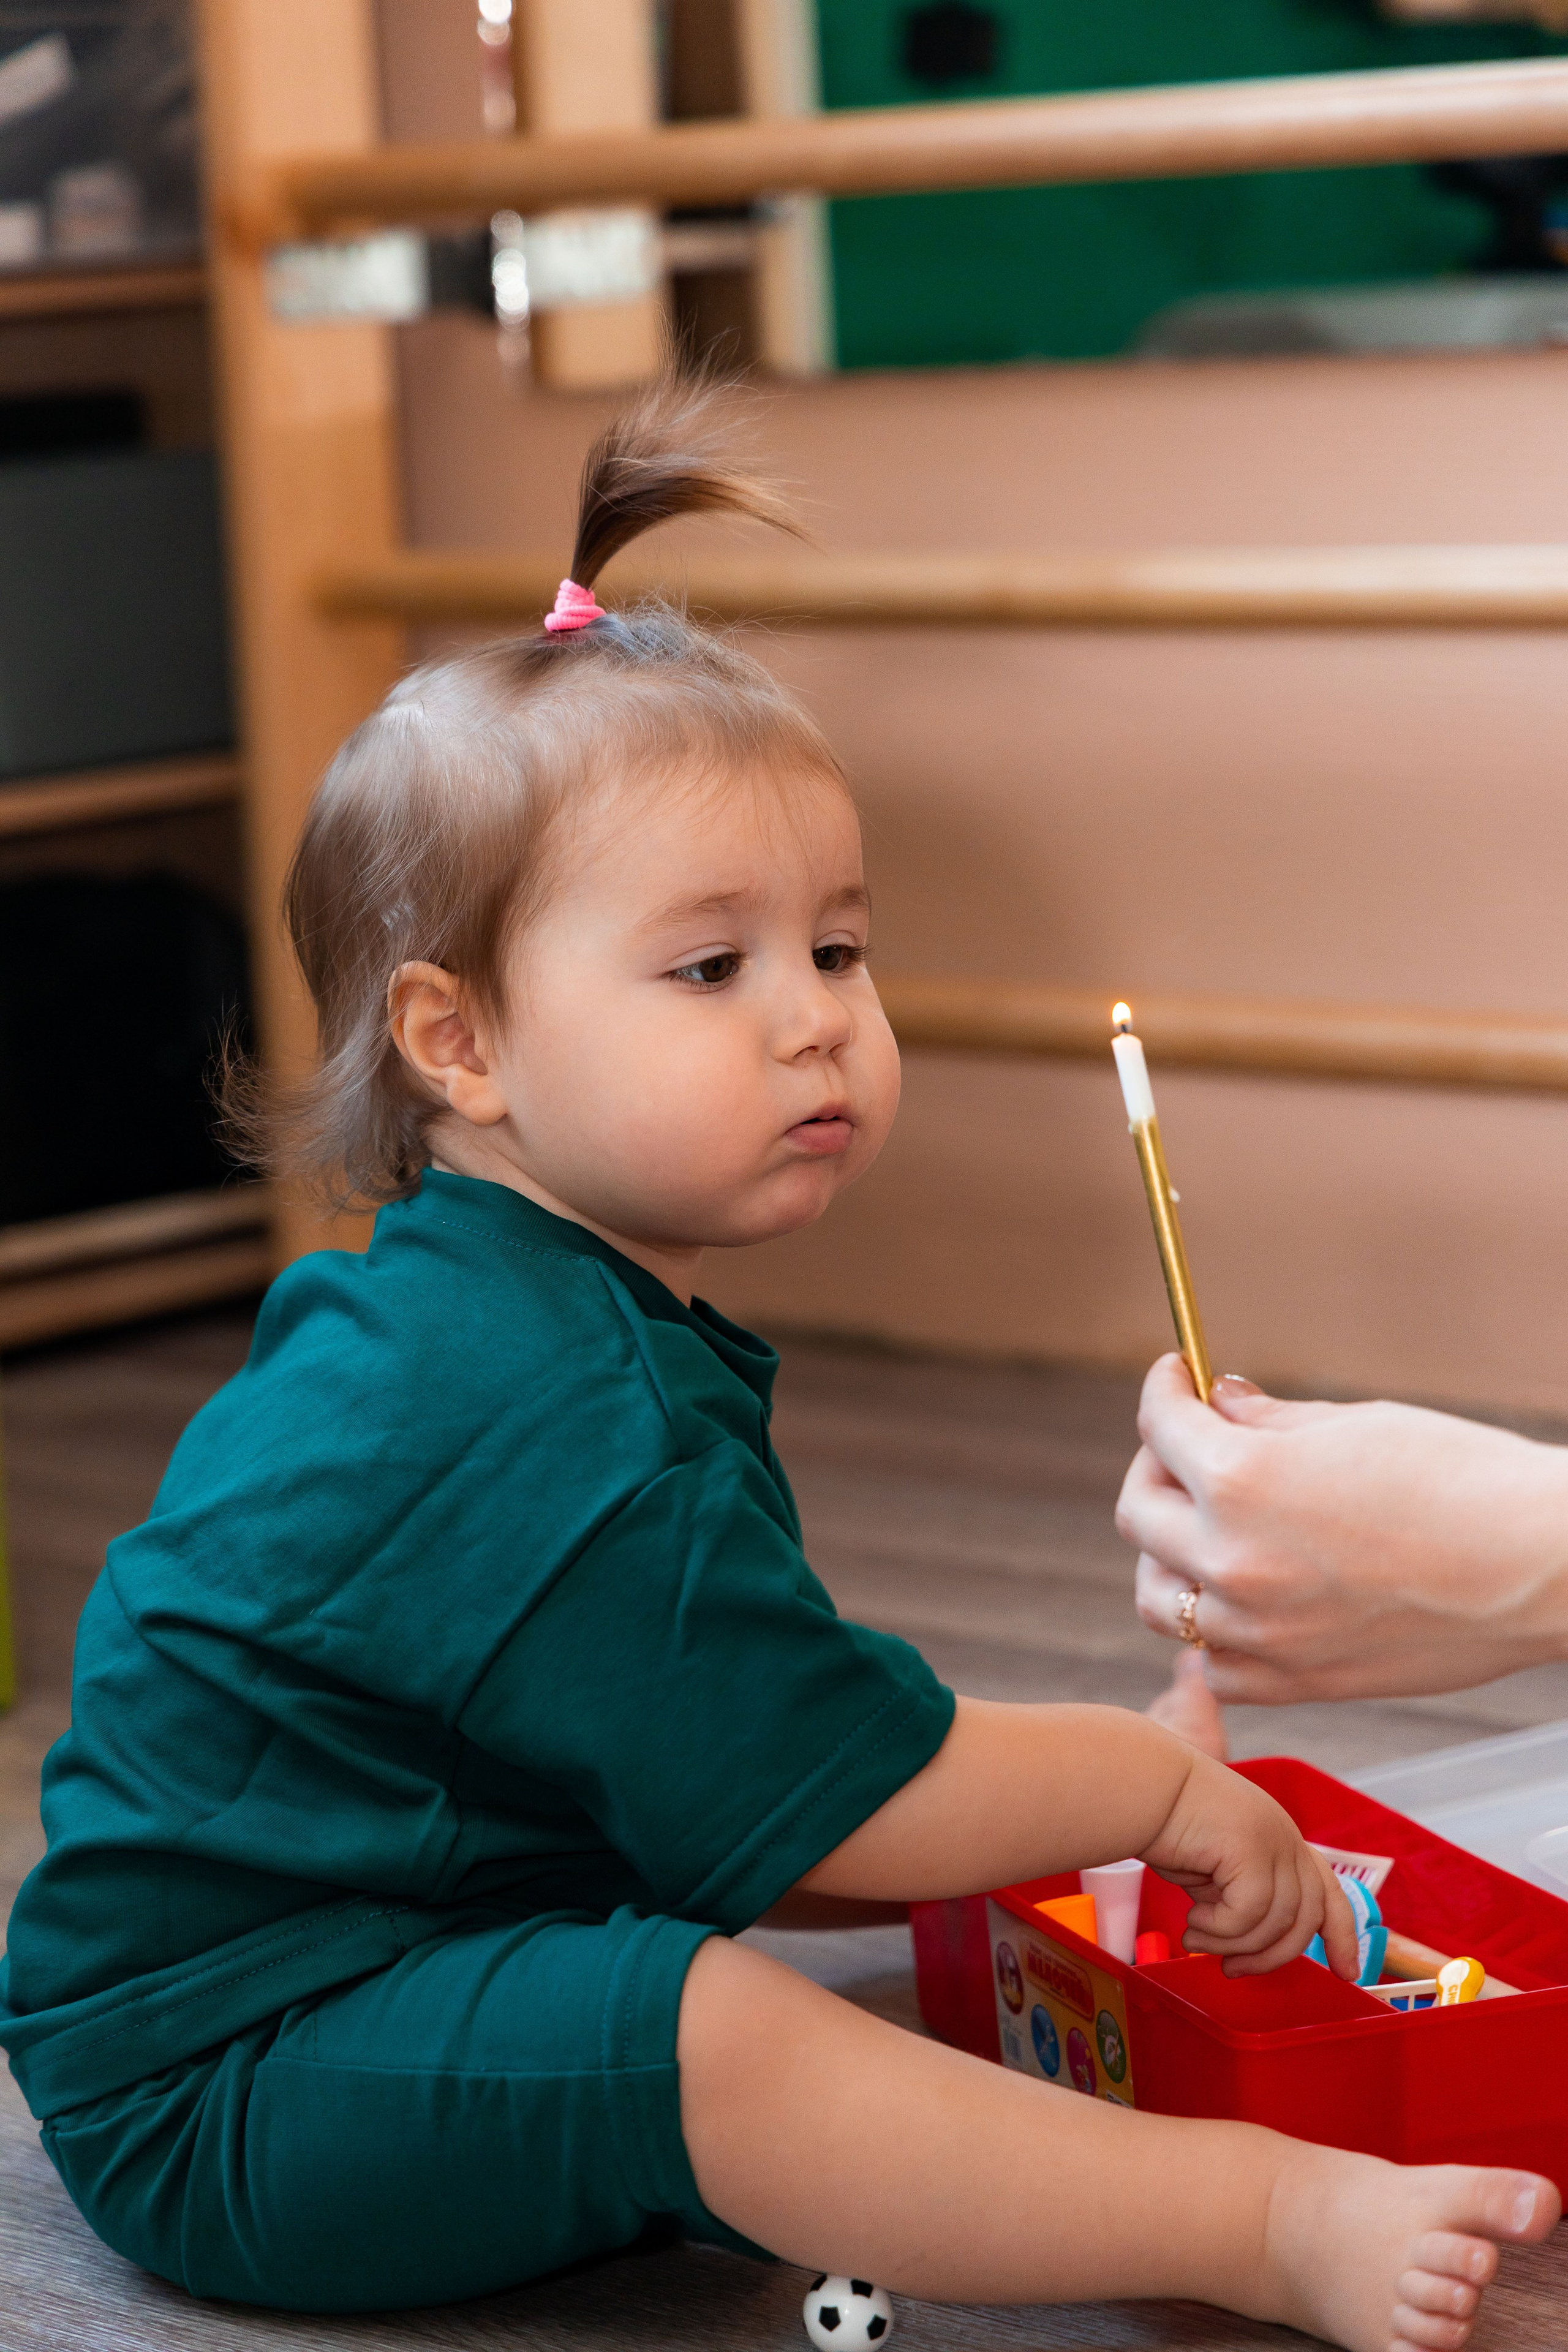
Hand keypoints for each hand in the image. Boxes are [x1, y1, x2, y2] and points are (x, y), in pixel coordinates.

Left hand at [1117, 1355, 1567, 1702]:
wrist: (1545, 1566)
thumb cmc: (1463, 1479)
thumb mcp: (1353, 1424)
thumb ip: (1267, 1421)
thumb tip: (1219, 1402)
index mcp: (1243, 1479)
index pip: (1160, 1426)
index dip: (1164, 1391)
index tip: (1177, 1381)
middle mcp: (1234, 1559)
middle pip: (1139, 1512)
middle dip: (1157, 1469)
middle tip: (1186, 1450)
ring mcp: (1260, 1631)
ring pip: (1160, 1598)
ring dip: (1169, 1556)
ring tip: (1205, 1529)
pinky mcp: (1297, 1683)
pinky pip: (1215, 1666)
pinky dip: (1213, 1635)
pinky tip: (1240, 1602)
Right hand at [1141, 1747, 1358, 1978]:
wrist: (1145, 1787)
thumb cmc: (1168, 1825)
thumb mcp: (1218, 1869)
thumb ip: (1242, 1898)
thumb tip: (1247, 1947)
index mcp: (1283, 1839)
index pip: (1328, 1891)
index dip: (1342, 1934)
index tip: (1348, 1973)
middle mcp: (1287, 1838)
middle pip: (1307, 1917)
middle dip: (1272, 1956)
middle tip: (1231, 1971)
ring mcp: (1274, 1841)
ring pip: (1276, 1921)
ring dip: (1231, 1944)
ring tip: (1194, 1939)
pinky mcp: (1253, 1850)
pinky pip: (1249, 1914)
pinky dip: (1219, 1929)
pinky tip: (1191, 1920)